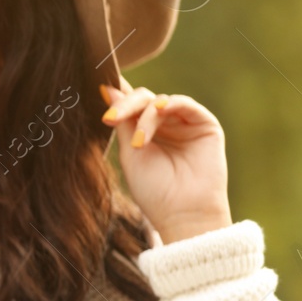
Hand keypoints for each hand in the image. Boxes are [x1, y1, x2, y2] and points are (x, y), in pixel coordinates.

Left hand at [100, 76, 231, 243]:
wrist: (183, 214)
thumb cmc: (154, 190)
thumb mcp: (130, 153)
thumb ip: (123, 121)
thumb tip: (107, 88)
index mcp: (143, 131)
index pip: (129, 105)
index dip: (116, 96)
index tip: (96, 87)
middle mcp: (164, 124)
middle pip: (142, 99)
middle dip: (124, 105)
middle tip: (110, 118)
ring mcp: (184, 123)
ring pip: (159, 101)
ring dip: (144, 115)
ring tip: (138, 142)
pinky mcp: (205, 124)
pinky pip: (185, 104)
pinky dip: (169, 105)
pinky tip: (157, 113)